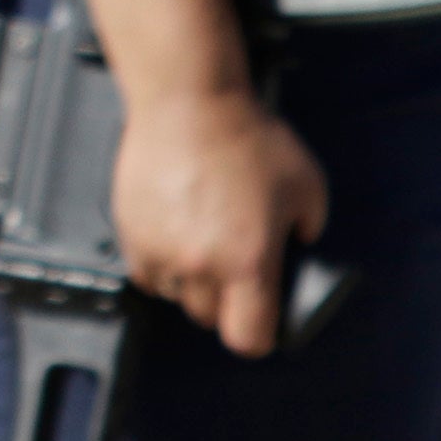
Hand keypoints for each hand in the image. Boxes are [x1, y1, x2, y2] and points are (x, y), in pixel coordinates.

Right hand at [111, 84, 329, 356]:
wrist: (188, 102)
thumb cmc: (247, 137)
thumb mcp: (307, 183)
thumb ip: (309, 228)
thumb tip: (298, 248)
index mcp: (249, 261)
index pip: (248, 338)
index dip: (258, 334)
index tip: (260, 319)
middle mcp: (201, 265)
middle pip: (209, 318)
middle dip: (225, 301)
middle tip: (234, 266)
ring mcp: (161, 251)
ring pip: (175, 296)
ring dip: (190, 282)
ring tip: (201, 242)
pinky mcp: (132, 234)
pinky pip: (146, 273)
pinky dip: (160, 264)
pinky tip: (175, 234)